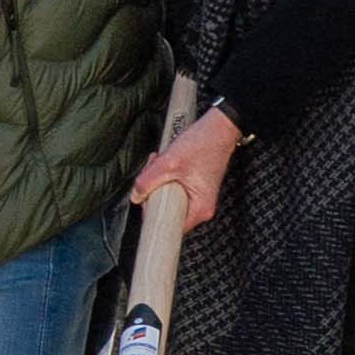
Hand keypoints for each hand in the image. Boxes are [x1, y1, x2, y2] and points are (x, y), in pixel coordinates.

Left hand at [129, 104, 245, 229]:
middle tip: (152, 173)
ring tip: (160, 162)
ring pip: (166, 196)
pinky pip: (172, 186)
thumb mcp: (169, 163)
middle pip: (165, 209)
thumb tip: (135, 196)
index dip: (153, 215)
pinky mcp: (193, 185)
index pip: (170, 227)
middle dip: (153, 191)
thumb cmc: (204, 144)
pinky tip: (164, 161)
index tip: (144, 204)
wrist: (219, 127)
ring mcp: (197, 195)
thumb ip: (148, 181)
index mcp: (199, 209)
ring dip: (157, 180)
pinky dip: (165, 174)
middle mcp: (200, 206)